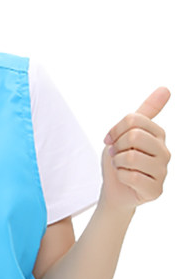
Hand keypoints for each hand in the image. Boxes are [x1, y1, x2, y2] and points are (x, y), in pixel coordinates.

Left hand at [102, 87, 170, 209]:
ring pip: (131, 157)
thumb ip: (144, 111)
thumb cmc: (120, 159)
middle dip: (117, 147)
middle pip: (133, 136)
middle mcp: (165, 151)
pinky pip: (131, 176)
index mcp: (158, 134)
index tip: (112, 140)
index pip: (133, 119)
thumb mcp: (126, 132)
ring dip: (118, 163)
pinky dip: (120, 177)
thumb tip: (166, 88)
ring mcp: (163, 171)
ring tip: (122, 167)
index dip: (115, 131)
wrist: (115, 190)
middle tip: (117, 156)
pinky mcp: (156, 189)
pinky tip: (126, 180)